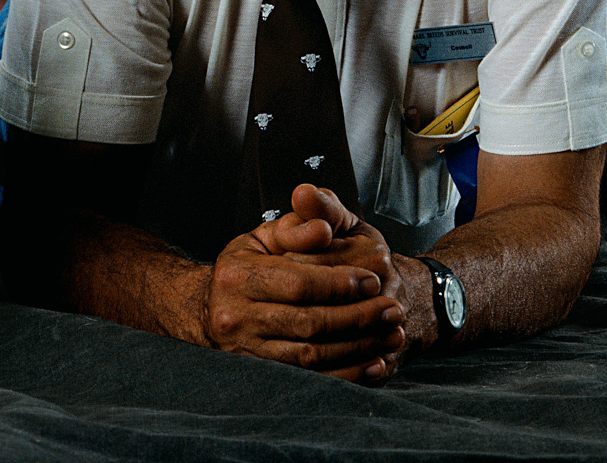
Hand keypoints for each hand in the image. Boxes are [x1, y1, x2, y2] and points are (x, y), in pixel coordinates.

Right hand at [203, 185, 405, 380]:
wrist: (214, 307)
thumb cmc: (247, 267)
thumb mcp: (265, 236)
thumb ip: (297, 227)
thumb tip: (322, 228)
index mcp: (236, 276)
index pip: (297, 282)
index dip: (339, 283)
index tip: (372, 280)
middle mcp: (235, 316)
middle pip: (308, 322)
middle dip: (357, 317)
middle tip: (392, 308)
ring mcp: (246, 351)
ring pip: (312, 355)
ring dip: (359, 347)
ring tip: (391, 334)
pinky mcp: (260, 375)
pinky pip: (311, 380)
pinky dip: (347, 374)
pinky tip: (373, 363)